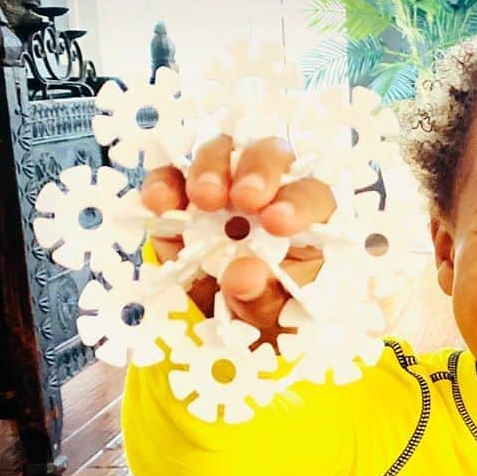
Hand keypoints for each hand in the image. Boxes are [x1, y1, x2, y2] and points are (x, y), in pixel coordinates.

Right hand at [141, 135, 335, 347]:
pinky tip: (161, 203)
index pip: (314, 195)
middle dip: (258, 170)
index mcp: (309, 221)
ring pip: (223, 152)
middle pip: (273, 155)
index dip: (298, 202)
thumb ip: (263, 297)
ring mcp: (227, 187)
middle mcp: (272, 192)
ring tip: (204, 199)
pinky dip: (165, 183)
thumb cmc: (266, 312)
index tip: (277, 222)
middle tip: (243, 199)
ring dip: (212, 168)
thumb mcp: (272, 316)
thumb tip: (242, 276)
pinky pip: (173, 176)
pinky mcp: (184, 196)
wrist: (227, 323)